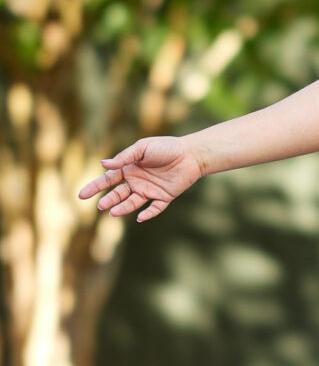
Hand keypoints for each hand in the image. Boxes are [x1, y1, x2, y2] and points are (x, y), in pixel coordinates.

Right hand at [77, 136, 203, 222]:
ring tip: (113, 212)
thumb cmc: (166, 147)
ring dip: (123, 208)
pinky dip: (148, 214)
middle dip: (108, 200)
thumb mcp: (142, 148)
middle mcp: (137, 181)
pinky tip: (140, 217)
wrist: (190, 153)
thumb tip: (103, 164)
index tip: (81, 195)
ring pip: (133, 202)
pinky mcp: (164, 197)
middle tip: (100, 206)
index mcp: (129, 168)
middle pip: (118, 193)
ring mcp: (150, 190)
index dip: (95, 187)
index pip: (108, 179)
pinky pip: (154, 208)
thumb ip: (124, 157)